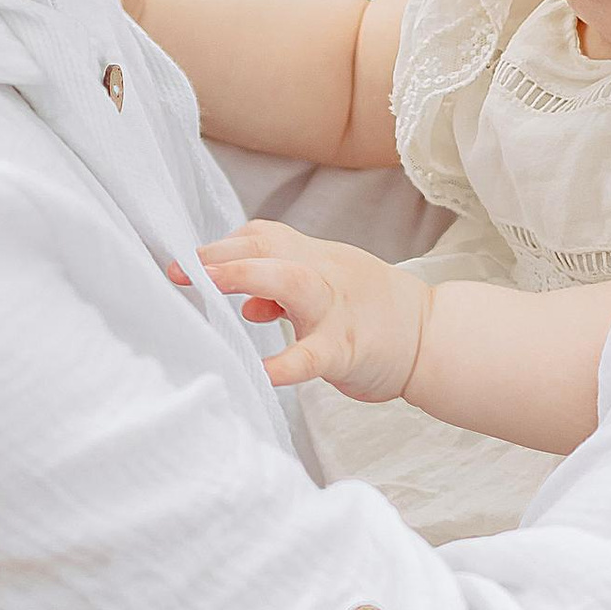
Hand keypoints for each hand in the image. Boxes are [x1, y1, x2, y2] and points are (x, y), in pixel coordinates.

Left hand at [200, 223, 427, 401]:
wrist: (430, 336)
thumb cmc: (371, 313)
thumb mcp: (326, 289)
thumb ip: (282, 289)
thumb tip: (245, 302)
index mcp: (315, 258)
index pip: (261, 237)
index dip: (220, 245)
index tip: (183, 262)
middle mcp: (323, 273)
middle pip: (270, 246)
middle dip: (222, 255)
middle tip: (180, 271)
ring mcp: (336, 309)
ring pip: (293, 281)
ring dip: (248, 279)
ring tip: (209, 288)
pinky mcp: (348, 348)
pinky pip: (314, 354)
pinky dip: (288, 363)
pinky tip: (263, 373)